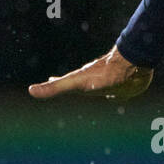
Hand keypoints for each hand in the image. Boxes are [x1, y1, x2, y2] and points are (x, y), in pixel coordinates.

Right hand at [29, 45, 153, 101]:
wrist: (133, 68)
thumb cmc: (103, 75)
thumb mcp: (75, 83)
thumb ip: (55, 87)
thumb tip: (30, 91)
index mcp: (81, 80)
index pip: (65, 81)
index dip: (56, 81)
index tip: (49, 77)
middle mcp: (93, 81)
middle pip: (81, 83)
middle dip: (74, 84)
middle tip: (66, 82)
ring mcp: (108, 84)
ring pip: (99, 87)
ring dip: (95, 88)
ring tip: (94, 90)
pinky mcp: (124, 89)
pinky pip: (116, 92)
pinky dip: (113, 93)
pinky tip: (116, 95)